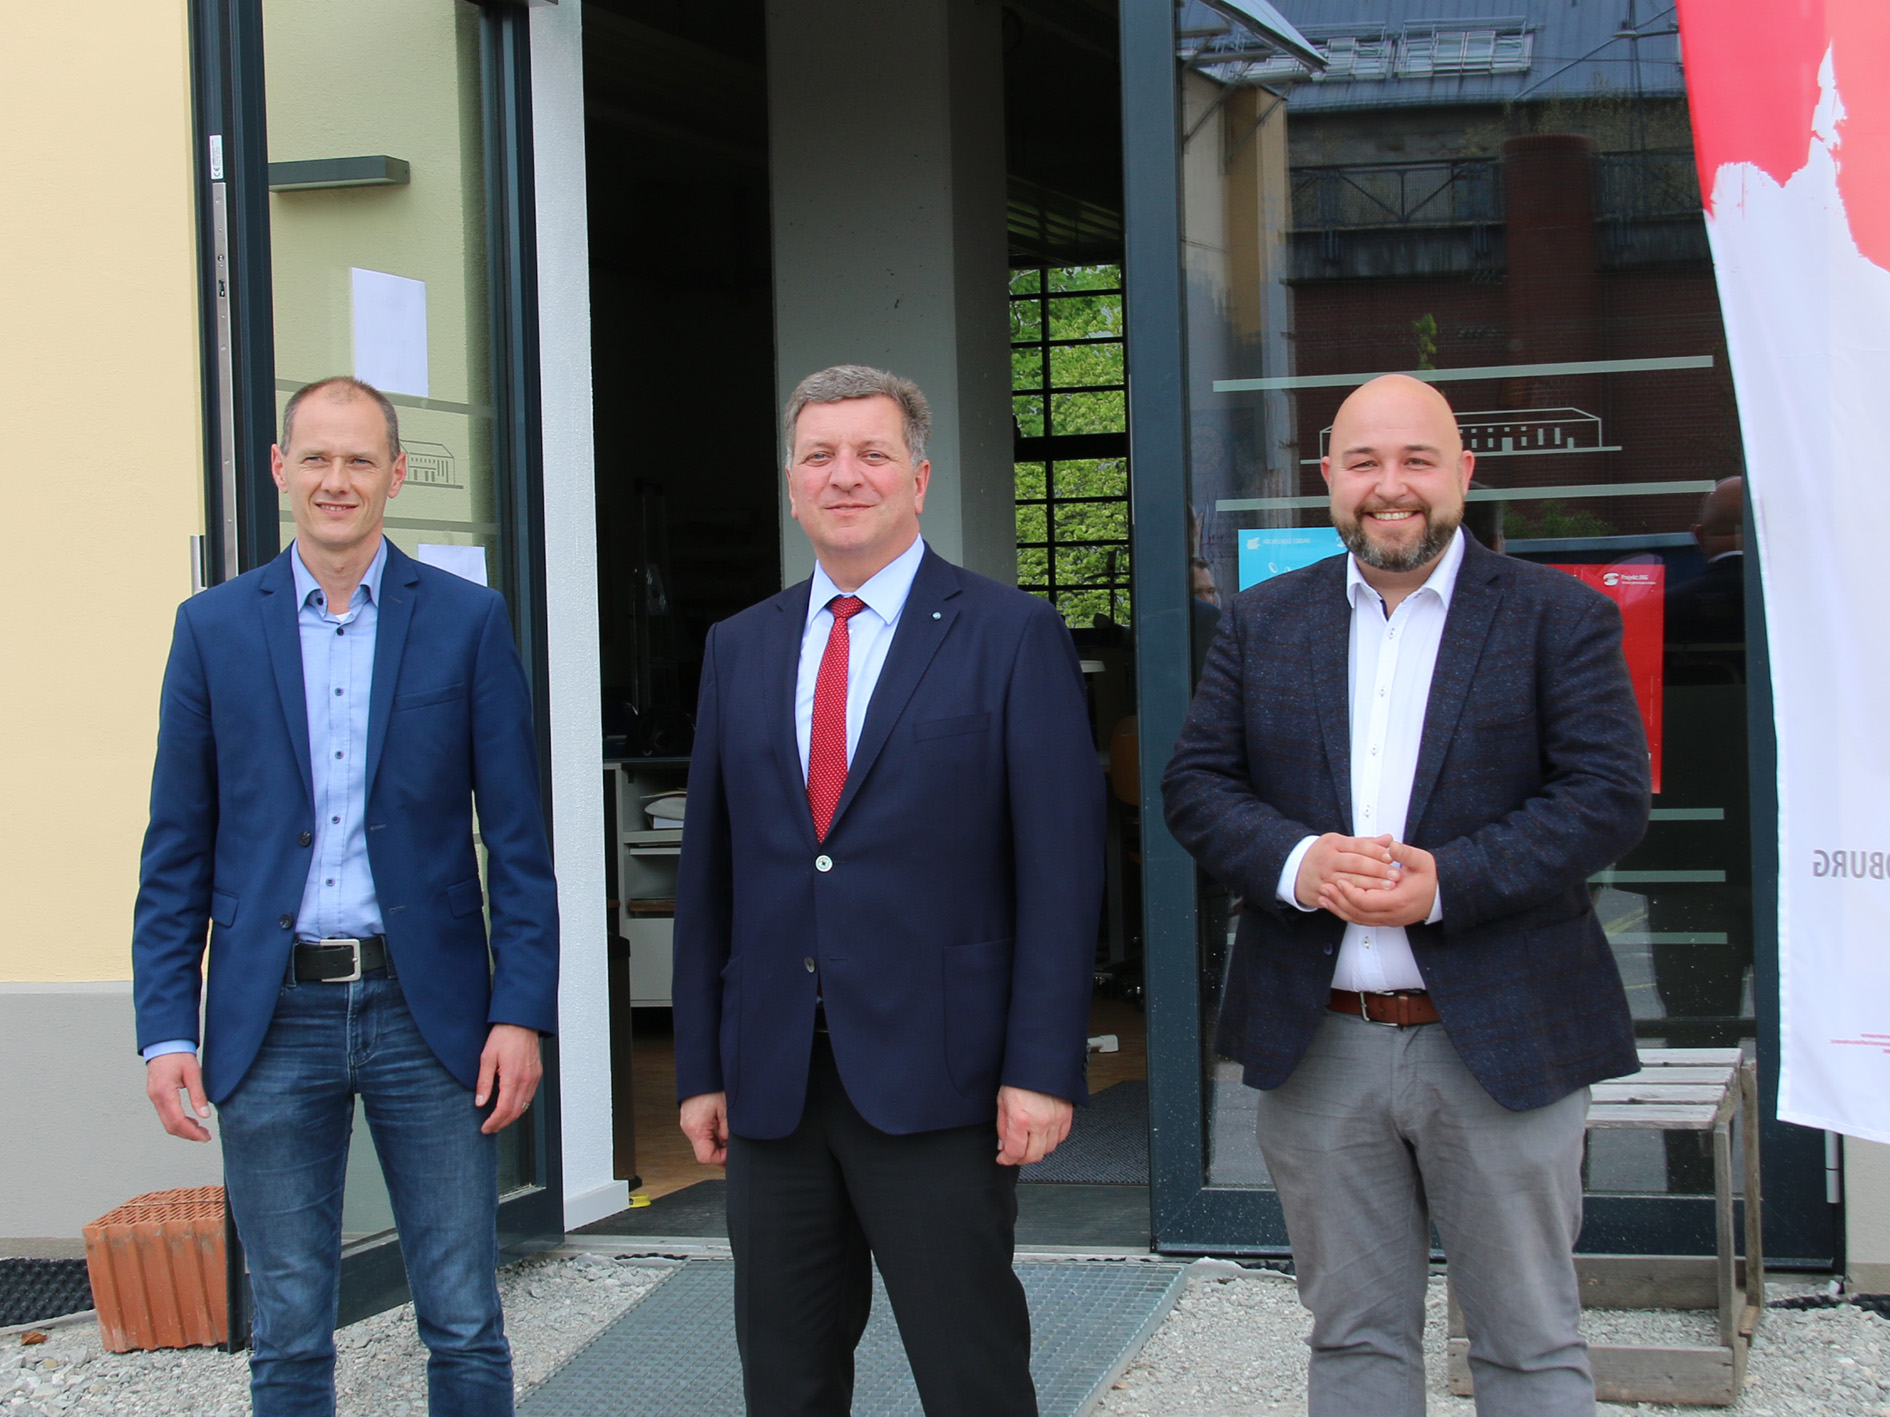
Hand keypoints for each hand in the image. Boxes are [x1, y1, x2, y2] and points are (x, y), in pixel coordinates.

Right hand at [146, 1053, 212, 1142]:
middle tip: (205, 1137)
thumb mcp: (194, 1073)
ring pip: (166, 1122)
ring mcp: (153, 1098)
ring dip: (183, 1129)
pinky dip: (178, 1122)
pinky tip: (191, 1121)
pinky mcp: (156, 1096)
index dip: (191, 1132)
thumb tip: (204, 1116)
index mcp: (165, 1092)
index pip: (177, 1121)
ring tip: (201, 1130)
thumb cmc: (179, 1055)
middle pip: (170, 1126)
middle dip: (188, 1134)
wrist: (165, 1044)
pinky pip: (165, 1115)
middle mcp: (156, 1098)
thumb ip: (198, 1095)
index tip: (205, 1137)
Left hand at [476, 1024, 542, 1134]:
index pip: (504, 1109)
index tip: (485, 1127)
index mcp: (512, 1077)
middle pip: (515, 1112)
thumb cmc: (504, 1036)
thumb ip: (484, 1082)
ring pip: (524, 1106)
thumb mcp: (487, 1058)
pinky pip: (530, 1097)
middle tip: (490, 1128)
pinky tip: (511, 1106)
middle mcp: (526, 1080)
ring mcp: (533, 1078)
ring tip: (498, 1120)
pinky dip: (520, 1106)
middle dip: (502, 1124)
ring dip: (511, 1117)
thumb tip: (480, 1102)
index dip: (494, 1122)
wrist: (521, 1022)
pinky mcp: (537, 1074)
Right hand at [679, 1092, 728, 1165]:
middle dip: (720, 1151)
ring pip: (703, 1142)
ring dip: (717, 1142)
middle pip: (704, 1151)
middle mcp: (688, 1128)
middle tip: (734, 1145)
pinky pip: (701, 1133)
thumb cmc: (713, 1086)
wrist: (701, 1070)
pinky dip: (712, 1134)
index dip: (721, 1159)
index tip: (733, 1154)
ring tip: (729, 1132)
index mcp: (696, 1128)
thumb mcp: (726, 1111)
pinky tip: (722, 1126)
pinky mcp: (690, 1118)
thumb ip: (727, 1132)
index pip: (706, 1157)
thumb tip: (728, 1146)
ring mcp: (688, 1123)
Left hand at [996, 1086, 1072, 1165]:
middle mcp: (1040, 1122)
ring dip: (1036, 1150)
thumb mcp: (1002, 1102)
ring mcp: (1055, 1120)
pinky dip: (1051, 1141)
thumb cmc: (1020, 1078)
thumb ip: (1003, 1127)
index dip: (1007, 1159)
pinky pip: (1061, 1138)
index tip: (1003, 1158)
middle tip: (1015, 1154)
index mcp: (1021, 1118)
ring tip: (1028, 1143)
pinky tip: (1043, 1135)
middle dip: (1021, 1159)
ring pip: (1048, 1149)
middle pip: (1033, 1156)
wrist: (1039, 1062)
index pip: (1015, 1152)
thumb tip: (1003, 1146)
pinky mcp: (1066, 1116)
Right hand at [1295, 833, 1398, 907]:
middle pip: (1356, 864)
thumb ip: (1365, 843)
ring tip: (1389, 887)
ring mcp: (1323, 876)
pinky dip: (1358, 898)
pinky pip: (1343, 896)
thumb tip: (1389, 839)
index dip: (1377, 851)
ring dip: (1372, 885)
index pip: (1359, 846)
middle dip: (1378, 870)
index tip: (1392, 857)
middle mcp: (1327, 859)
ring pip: (1351, 882)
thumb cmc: (1322, 855)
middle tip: (1395, 875)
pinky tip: (1372, 899)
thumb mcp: (1340, 843)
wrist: (1294, 870)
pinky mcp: (1322, 892)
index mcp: (1333, 843)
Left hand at [1320, 840, 1437, 926]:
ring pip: (1358, 919)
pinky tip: (1336, 904)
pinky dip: (1347, 913)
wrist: (1441, 895)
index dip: (1350, 892)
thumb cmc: (1431, 877)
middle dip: (1339, 901)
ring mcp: (1389, 919)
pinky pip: (1362, 920)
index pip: (1367, 902)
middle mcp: (1392, 914)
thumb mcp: (1422, 861)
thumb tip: (1390, 844)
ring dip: (1339, 908)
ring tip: (1324, 896)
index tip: (1339, 880)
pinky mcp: (1386, 920)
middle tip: (1324, 888)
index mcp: (1399, 900)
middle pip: (1358, 913)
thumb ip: (1404, 853)